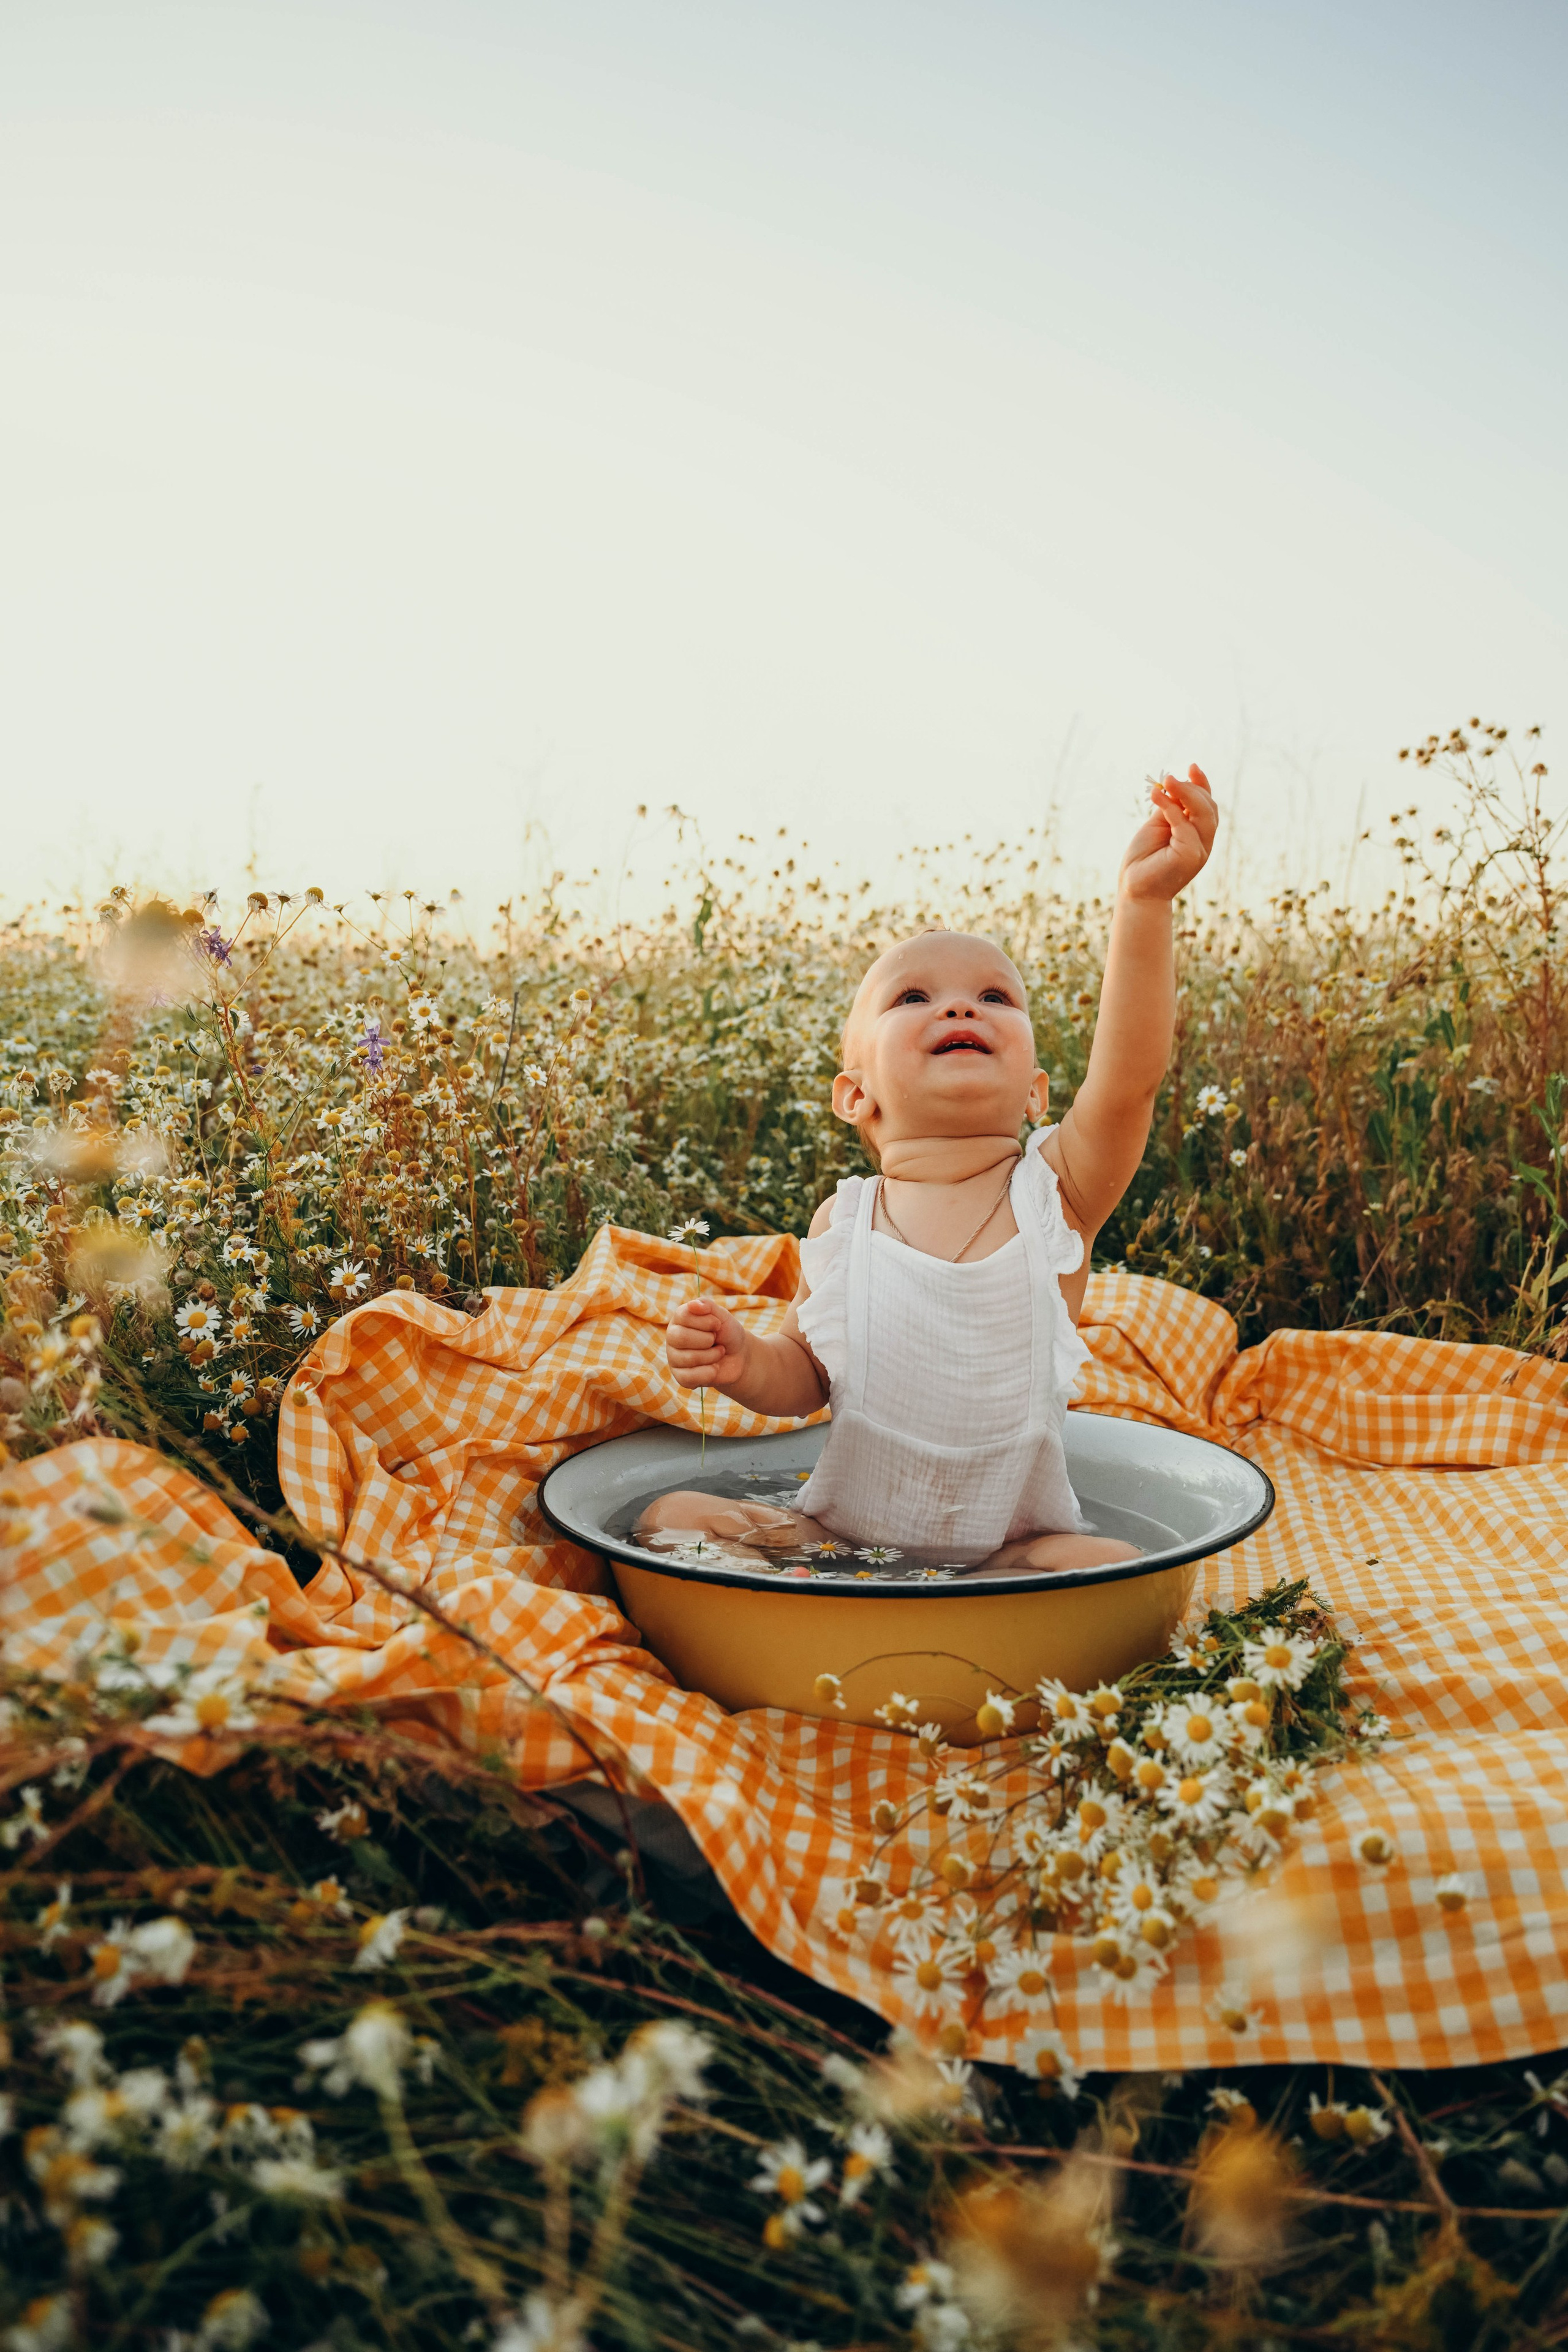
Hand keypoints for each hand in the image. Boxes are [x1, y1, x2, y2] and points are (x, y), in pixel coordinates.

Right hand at [666, 1296, 749, 1388]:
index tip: (717, 1324)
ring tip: (718, 1353)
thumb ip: (707, 1306)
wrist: (739, 1357)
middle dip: (707, 1339)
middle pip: (680, 1337)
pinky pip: (690, 1377)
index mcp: (679, 1319)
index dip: (705, 1321)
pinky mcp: (681, 1377)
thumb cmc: (727, 1333)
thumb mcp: (722, 1316)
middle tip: (716, 1340)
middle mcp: (673, 1337)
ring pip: (689, 1358)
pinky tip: (714, 1368)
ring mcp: (674, 1358)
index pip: (683, 1316)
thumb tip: (692, 1305)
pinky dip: (709, 1372)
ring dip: (712, 1356)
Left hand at [1119, 764, 1217, 901]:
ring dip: (1185, 793)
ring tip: (1166, 782)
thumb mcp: (1158, 826)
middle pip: (1208, 807)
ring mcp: (1200, 850)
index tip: (1192, 767)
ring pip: (1203, 814)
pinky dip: (1171, 809)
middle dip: (1191, 788)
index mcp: (1198, 835)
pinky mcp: (1190, 856)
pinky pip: (1185, 826)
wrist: (1135, 890)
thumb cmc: (1144, 861)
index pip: (1207, 805)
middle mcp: (1204, 843)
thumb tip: (1174, 785)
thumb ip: (1170, 809)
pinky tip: (1157, 798)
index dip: (1202, 785)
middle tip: (1169, 779)